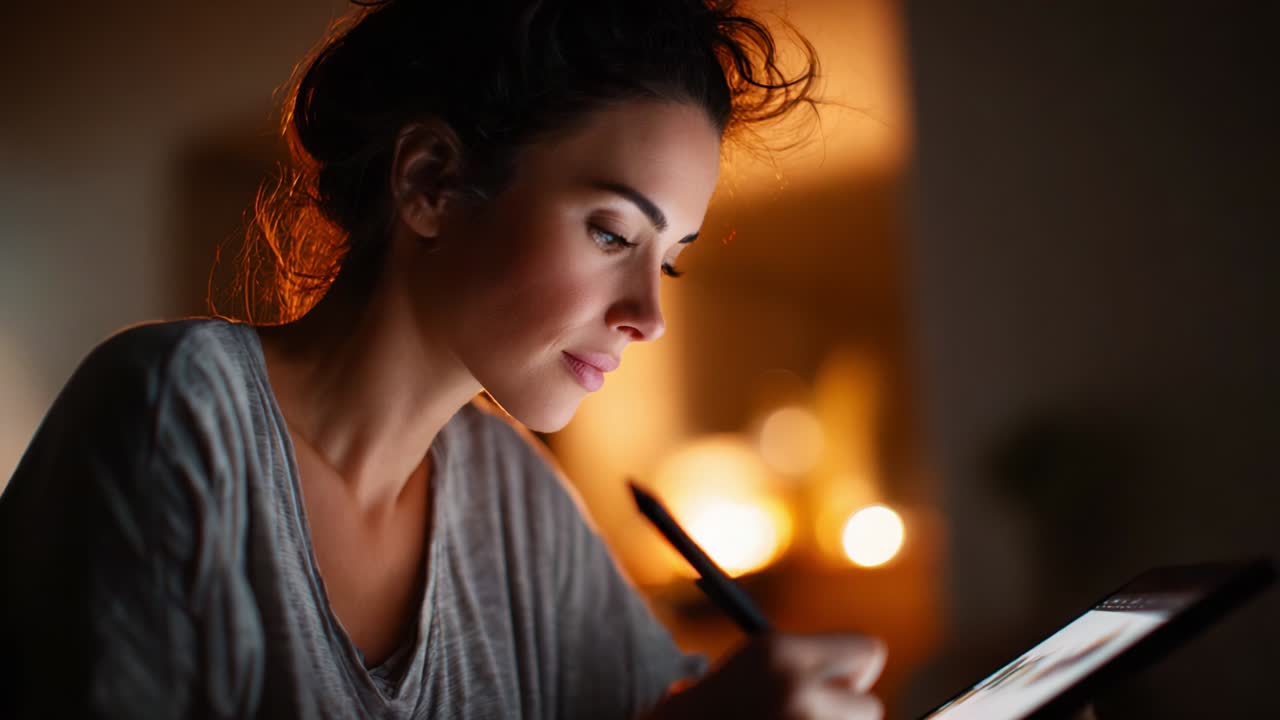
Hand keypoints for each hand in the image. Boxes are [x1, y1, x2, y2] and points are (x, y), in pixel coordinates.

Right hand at [648, 633, 887, 719]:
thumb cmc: (702, 714)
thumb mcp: (747, 671)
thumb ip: (799, 668)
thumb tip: (860, 675)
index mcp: (778, 652)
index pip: (868, 650)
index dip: (855, 671)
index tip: (837, 686)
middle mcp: (795, 688)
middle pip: (870, 706)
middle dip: (846, 715)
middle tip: (806, 717)